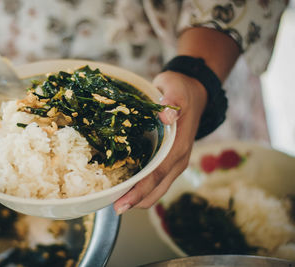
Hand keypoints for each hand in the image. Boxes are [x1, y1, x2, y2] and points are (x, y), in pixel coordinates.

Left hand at [113, 70, 206, 213]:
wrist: (193, 92)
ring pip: (155, 189)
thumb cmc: (182, 91)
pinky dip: (139, 187)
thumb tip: (167, 116)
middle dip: (135, 201)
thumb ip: (172, 100)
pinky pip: (154, 181)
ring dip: (137, 197)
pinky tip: (123, 184)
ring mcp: (173, 163)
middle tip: (112, 206)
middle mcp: (177, 160)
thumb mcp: (176, 89)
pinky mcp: (167, 161)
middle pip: (156, 190)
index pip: (157, 176)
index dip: (139, 191)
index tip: (121, 203)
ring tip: (114, 199)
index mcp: (179, 147)